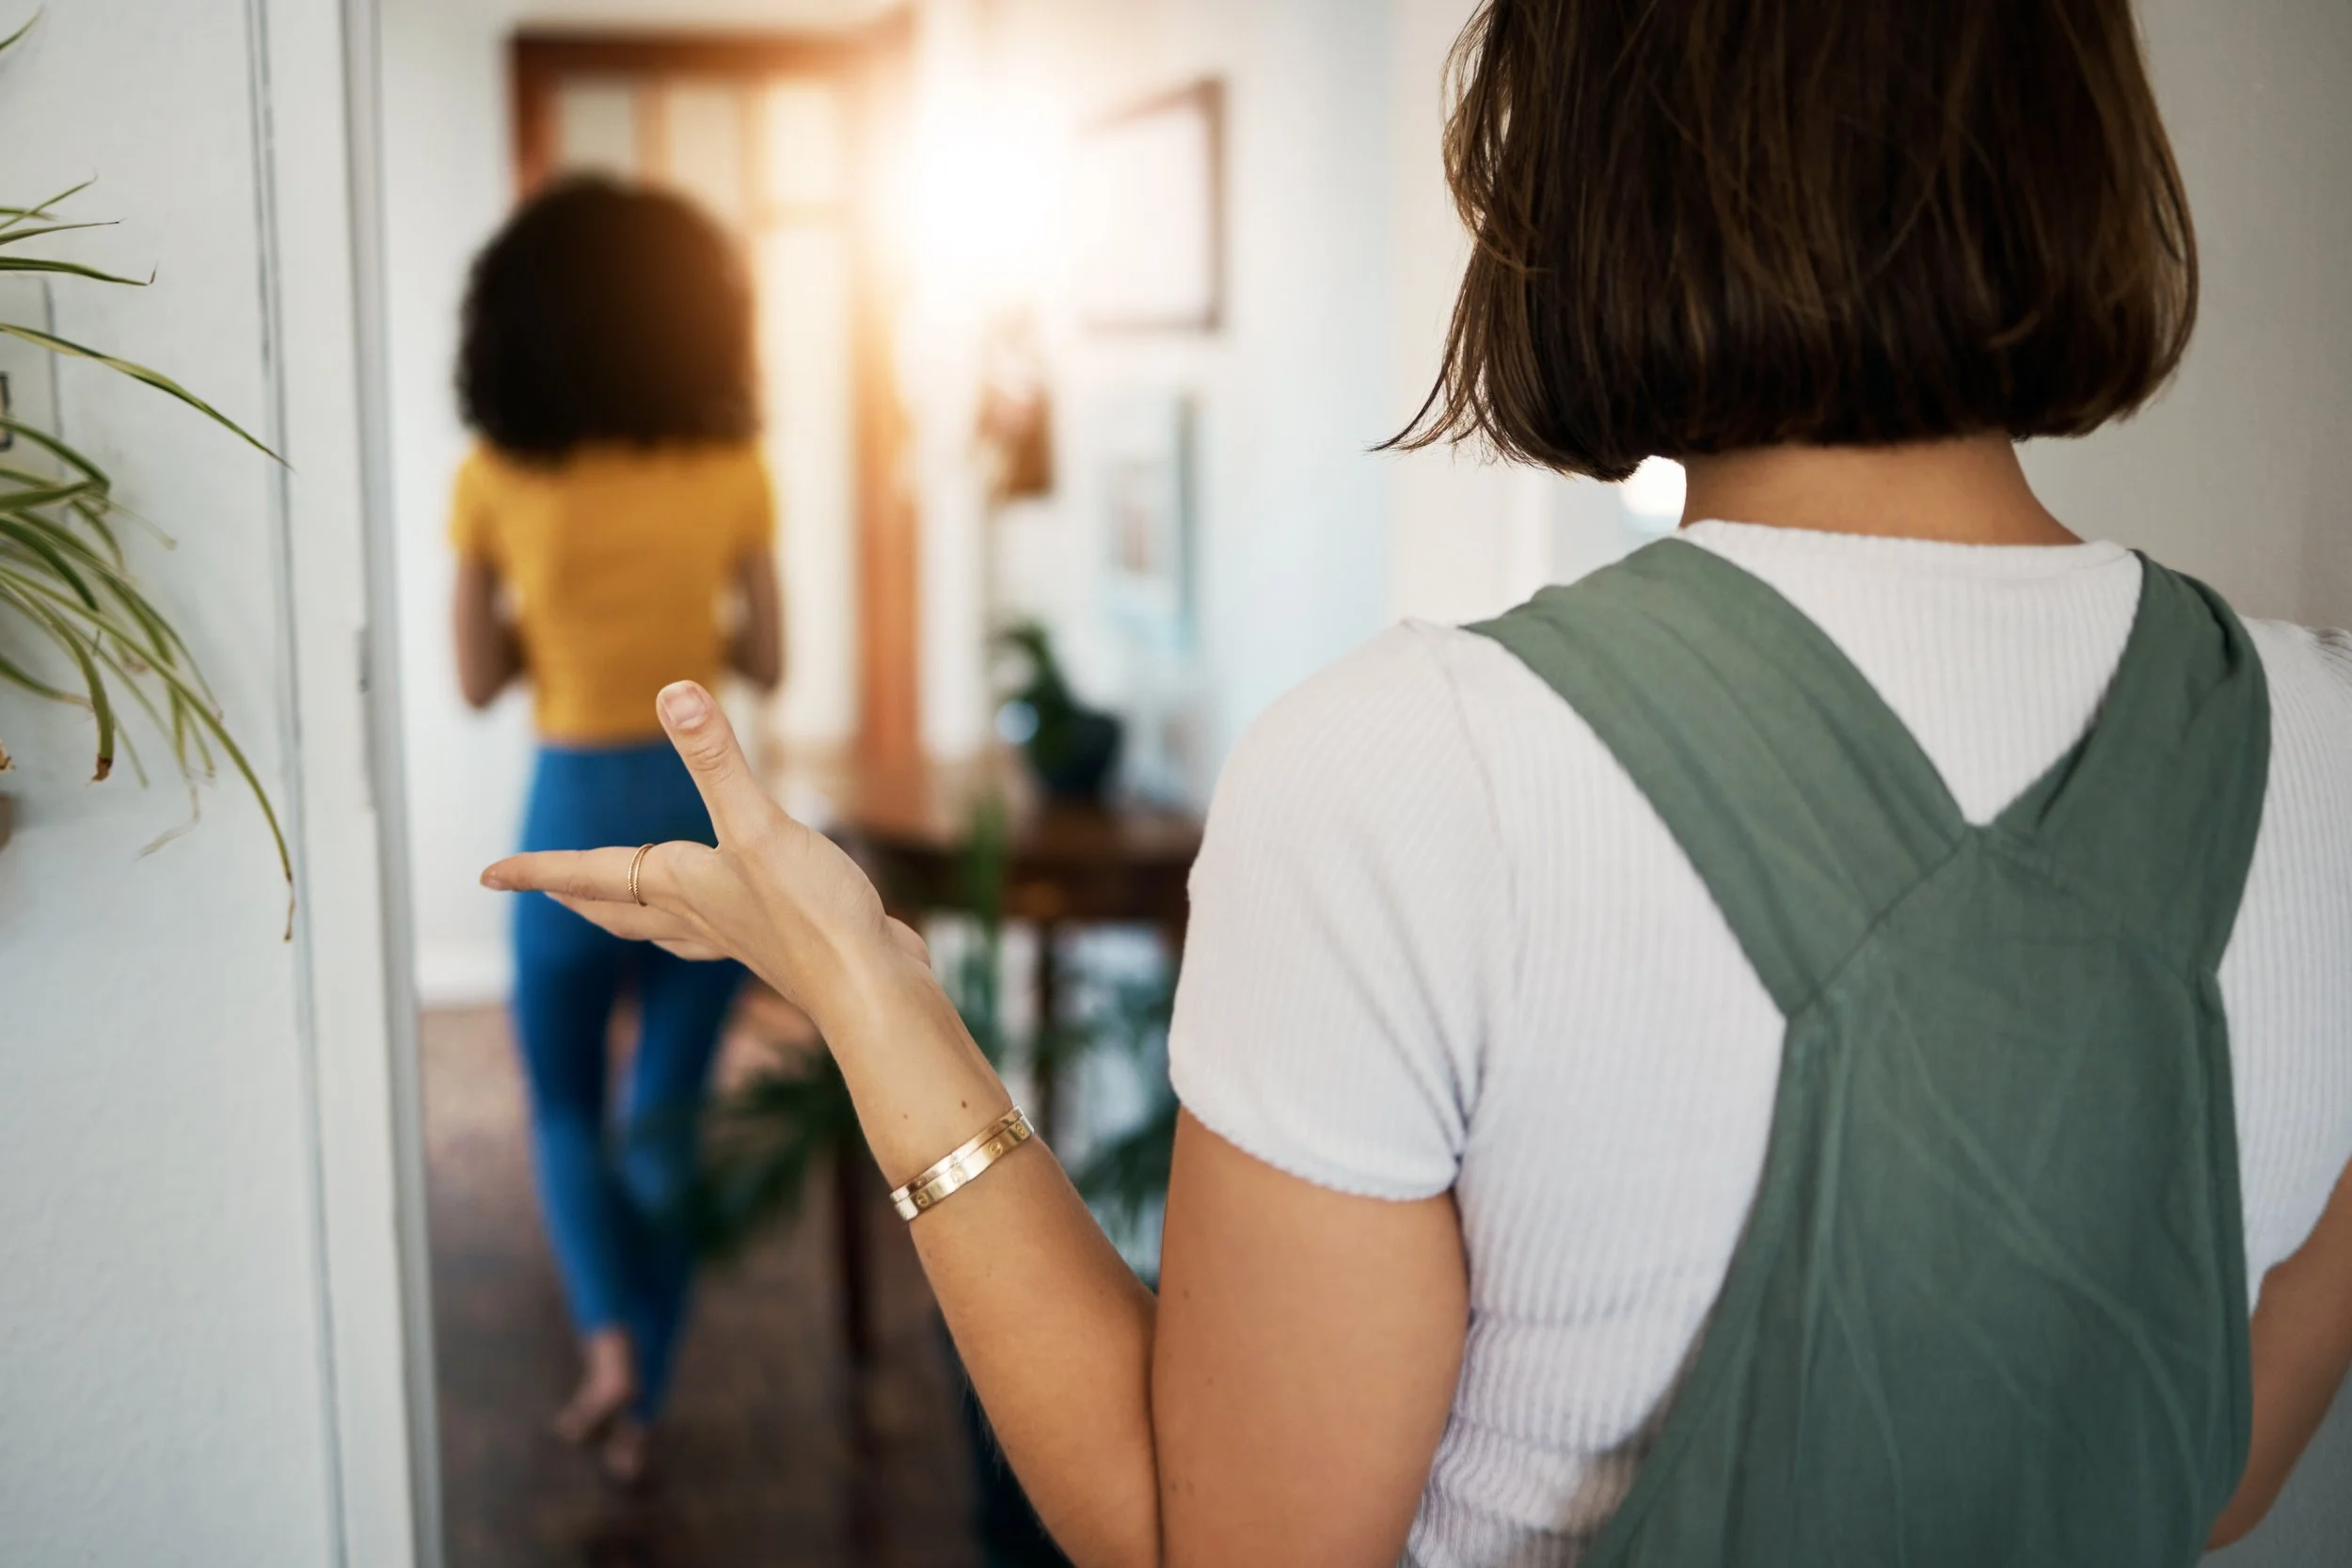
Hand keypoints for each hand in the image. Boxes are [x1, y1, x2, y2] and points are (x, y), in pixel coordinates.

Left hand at [480, 681, 929, 1029]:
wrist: (869, 988)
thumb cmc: (811, 914)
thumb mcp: (759, 823)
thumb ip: (716, 758)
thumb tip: (673, 692)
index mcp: (679, 885)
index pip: (588, 873)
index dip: (536, 870)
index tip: (486, 876)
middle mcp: (698, 914)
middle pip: (618, 907)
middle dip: (577, 896)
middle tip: (544, 891)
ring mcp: (739, 937)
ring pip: (665, 927)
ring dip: (631, 915)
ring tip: (618, 907)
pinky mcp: (782, 947)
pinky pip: (721, 934)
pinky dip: (702, 925)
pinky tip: (725, 919)